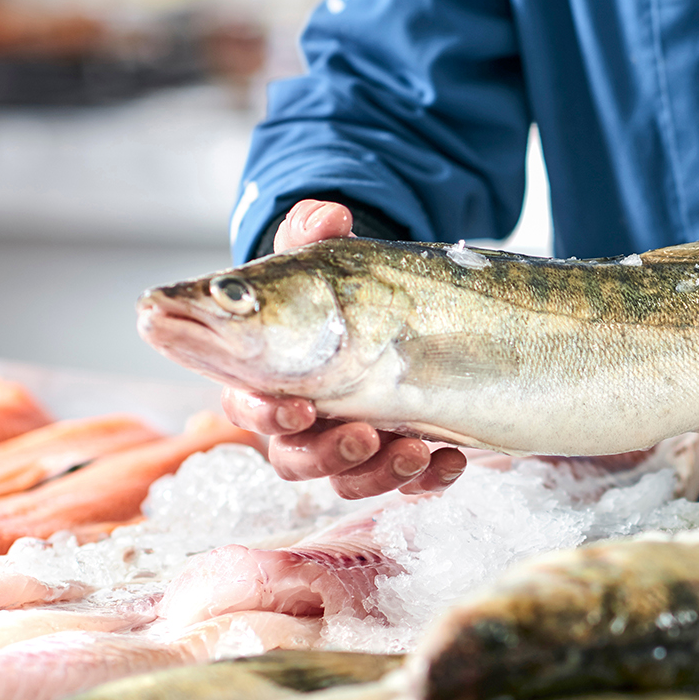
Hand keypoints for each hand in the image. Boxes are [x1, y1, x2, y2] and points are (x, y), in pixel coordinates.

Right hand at [220, 199, 468, 496]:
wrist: (385, 309)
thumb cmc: (335, 291)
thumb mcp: (325, 258)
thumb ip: (314, 235)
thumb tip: (326, 215)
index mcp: (266, 375)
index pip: (247, 405)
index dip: (264, 414)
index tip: (296, 407)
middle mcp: (303, 419)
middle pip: (296, 459)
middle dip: (329, 454)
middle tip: (363, 435)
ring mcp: (347, 442)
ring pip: (348, 480)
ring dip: (380, 473)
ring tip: (416, 451)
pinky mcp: (392, 453)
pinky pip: (405, 484)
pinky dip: (427, 480)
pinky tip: (451, 461)